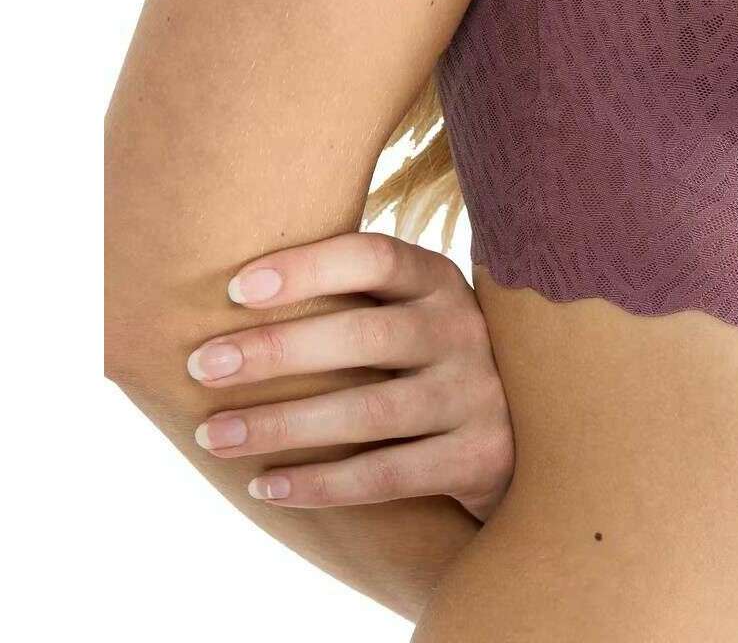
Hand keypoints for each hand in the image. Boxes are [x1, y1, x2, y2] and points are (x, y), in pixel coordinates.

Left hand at [185, 232, 512, 519]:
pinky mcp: (480, 457)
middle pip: (364, 335)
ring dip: (282, 425)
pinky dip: (319, 485)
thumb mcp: (413, 312)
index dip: (307, 268)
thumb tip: (228, 291)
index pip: (375, 257)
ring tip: (213, 435)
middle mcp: (464, 329)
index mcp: (440, 280)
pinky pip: (386, 475)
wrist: (531, 433)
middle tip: (202, 365)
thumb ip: (354, 297)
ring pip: (368, 412)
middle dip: (276, 350)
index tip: (235, 288)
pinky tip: (264, 485)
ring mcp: (478, 394)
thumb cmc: (431, 360)